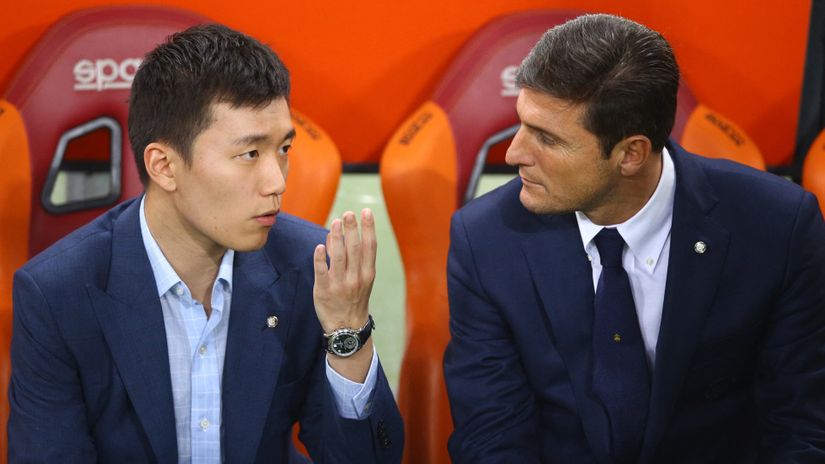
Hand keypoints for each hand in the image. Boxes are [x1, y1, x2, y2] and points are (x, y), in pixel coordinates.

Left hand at [313, 209, 376, 333]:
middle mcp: (356, 278)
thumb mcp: (359, 278)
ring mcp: (340, 285)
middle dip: (352, 229)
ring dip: (337, 238)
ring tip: (335, 222)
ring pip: (339, 257)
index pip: (370, 246)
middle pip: (355, 249)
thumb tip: (337, 233)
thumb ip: (350, 257)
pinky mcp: (324, 291)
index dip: (368, 228)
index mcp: (367, 273)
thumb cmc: (354, 298)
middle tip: (348, 213)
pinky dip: (320, 259)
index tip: (366, 212)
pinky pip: (321, 272)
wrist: (347, 327)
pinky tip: (319, 246)